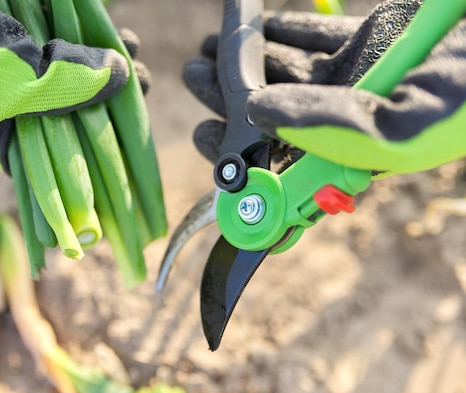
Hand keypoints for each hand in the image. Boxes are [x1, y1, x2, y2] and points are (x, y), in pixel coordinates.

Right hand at [0, 0, 129, 169]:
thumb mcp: (22, 83)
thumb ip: (74, 85)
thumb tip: (125, 80)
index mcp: (6, 144)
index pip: (64, 159)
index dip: (102, 146)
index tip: (134, 129)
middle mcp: (11, 116)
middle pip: (73, 113)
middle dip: (109, 97)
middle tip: (140, 82)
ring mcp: (11, 81)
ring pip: (69, 77)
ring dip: (102, 64)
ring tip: (130, 48)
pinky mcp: (13, 50)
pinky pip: (57, 50)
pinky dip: (82, 42)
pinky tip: (110, 32)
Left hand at [184, 0, 465, 176]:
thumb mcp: (404, 122)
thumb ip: (330, 126)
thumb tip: (258, 114)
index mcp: (360, 156)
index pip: (287, 167)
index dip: (244, 160)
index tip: (205, 139)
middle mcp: (353, 122)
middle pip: (277, 119)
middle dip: (229, 99)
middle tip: (190, 77)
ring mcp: (361, 81)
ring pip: (289, 75)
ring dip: (245, 60)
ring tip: (204, 49)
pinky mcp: (371, 43)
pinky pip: (317, 38)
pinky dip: (284, 30)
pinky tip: (256, 23)